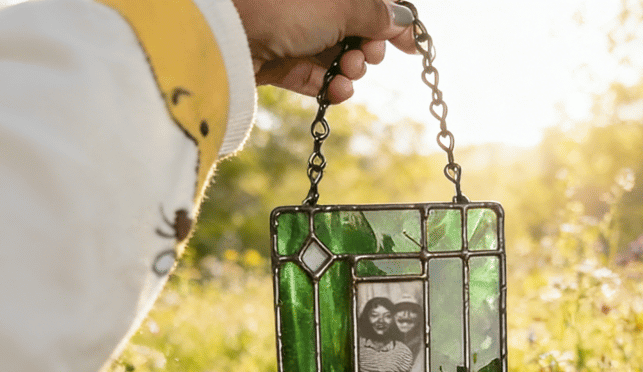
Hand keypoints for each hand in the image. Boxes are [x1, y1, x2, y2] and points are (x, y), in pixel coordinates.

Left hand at [230, 0, 416, 101]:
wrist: (229, 33)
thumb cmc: (284, 5)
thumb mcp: (343, 4)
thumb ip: (376, 13)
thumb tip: (401, 20)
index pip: (370, 2)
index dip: (394, 23)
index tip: (413, 47)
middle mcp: (311, 7)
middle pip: (356, 30)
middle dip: (370, 48)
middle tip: (368, 56)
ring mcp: (295, 35)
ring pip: (338, 57)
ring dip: (352, 70)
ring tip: (348, 72)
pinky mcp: (282, 64)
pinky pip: (316, 78)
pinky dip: (331, 87)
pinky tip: (337, 91)